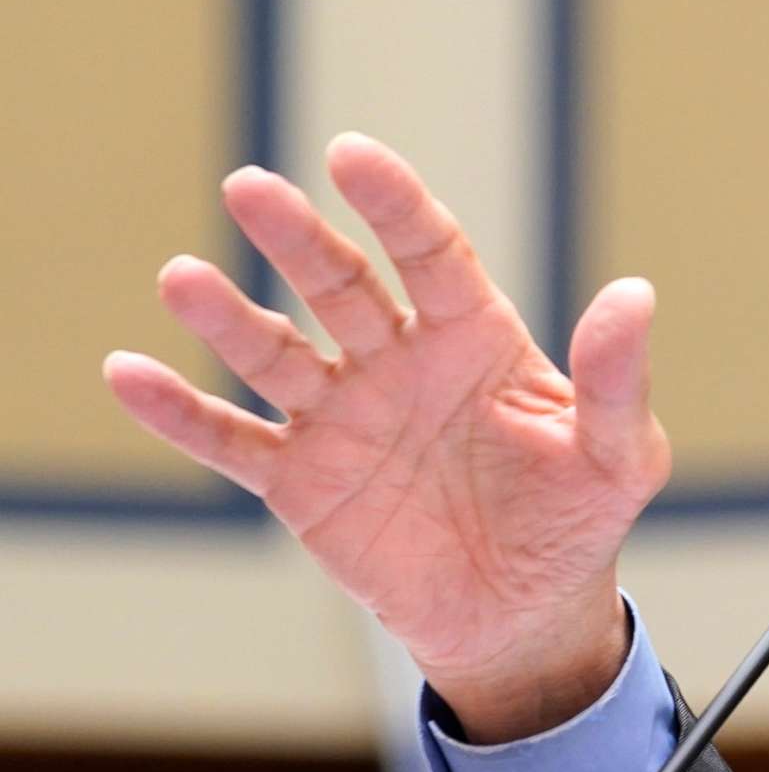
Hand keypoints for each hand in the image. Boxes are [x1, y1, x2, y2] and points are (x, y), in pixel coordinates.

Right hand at [102, 134, 671, 740]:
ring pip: (277, 353)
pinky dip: (181, 412)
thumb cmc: (576, 520)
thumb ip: (616, 379)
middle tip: (250, 187)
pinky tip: (129, 373)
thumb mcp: (616, 456)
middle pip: (342, 286)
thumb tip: (635, 293)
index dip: (395, 204)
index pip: (432, 254)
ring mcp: (344, 417)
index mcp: (475, 339)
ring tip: (183, 278)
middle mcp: (399, 362)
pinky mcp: (301, 482)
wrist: (522, 615)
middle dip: (299, 240)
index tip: (352, 155)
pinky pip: (234, 440)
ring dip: (228, 317)